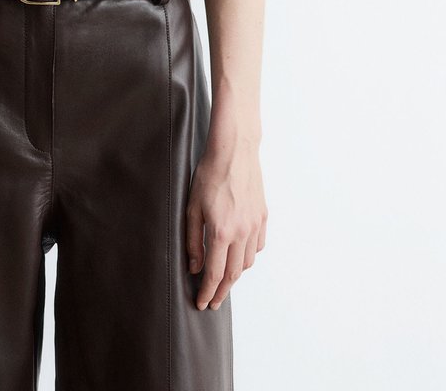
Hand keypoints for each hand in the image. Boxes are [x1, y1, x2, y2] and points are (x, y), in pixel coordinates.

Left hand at [185, 143, 266, 309]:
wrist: (234, 151)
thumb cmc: (209, 175)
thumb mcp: (192, 207)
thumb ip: (193, 240)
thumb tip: (194, 266)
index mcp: (221, 232)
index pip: (215, 274)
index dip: (207, 292)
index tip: (201, 303)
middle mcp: (242, 232)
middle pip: (233, 274)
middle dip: (222, 292)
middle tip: (212, 301)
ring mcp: (254, 225)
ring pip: (247, 262)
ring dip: (236, 275)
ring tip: (224, 280)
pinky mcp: (262, 216)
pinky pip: (257, 246)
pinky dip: (248, 256)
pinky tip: (239, 255)